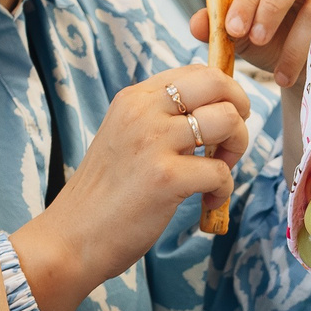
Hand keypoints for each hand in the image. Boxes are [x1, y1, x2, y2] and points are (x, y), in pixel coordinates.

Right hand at [11, 67, 249, 310]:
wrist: (70, 238)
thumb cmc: (104, 196)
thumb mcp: (125, 138)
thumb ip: (159, 120)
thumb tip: (212, 111)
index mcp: (134, 99)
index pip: (197, 72)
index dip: (224, 94)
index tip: (222, 123)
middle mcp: (143, 111)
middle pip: (217, 83)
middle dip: (239, 111)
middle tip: (229, 143)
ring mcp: (154, 142)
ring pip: (227, 122)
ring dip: (236, 150)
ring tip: (216, 175)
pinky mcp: (166, 178)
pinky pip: (221, 171)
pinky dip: (223, 190)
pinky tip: (206, 202)